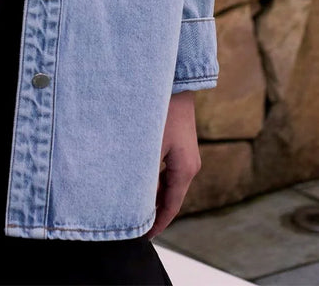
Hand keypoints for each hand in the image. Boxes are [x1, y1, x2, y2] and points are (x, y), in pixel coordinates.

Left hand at [145, 90, 201, 238]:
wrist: (174, 79)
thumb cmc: (159, 109)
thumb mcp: (147, 146)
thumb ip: (141, 174)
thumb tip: (129, 197)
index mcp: (185, 170)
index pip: (170, 207)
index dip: (157, 225)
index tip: (143, 238)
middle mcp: (190, 164)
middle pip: (170, 197)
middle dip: (153, 211)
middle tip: (134, 225)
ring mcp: (186, 153)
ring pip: (168, 182)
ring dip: (152, 194)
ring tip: (132, 204)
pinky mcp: (179, 141)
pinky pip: (167, 168)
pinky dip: (153, 179)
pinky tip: (138, 177)